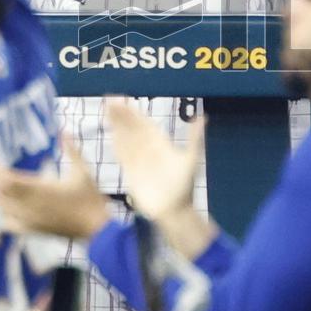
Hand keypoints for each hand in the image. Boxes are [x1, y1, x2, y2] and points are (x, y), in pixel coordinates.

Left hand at [0, 135, 111, 238]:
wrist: (95, 228)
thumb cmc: (90, 197)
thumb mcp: (83, 170)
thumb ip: (72, 150)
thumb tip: (64, 131)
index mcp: (41, 189)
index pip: (8, 179)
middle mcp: (31, 205)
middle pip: (1, 192)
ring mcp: (31, 220)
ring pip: (3, 208)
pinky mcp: (34, 231)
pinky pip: (10, 224)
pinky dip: (4, 215)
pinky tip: (8, 208)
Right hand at [106, 99, 203, 221]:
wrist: (174, 211)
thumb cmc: (184, 187)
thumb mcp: (191, 159)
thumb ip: (194, 137)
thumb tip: (203, 116)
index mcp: (162, 144)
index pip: (146, 124)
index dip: (135, 112)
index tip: (125, 99)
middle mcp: (149, 149)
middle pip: (133, 128)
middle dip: (122, 114)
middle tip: (110, 99)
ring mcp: (139, 160)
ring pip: (126, 138)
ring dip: (116, 125)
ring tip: (107, 110)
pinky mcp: (131, 172)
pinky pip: (121, 155)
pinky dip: (116, 144)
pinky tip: (110, 134)